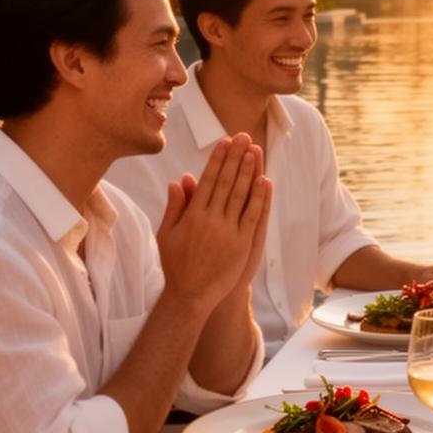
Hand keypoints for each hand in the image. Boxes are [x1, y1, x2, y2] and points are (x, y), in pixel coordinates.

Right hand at [156, 135, 269, 315]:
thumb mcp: (168, 234)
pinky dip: (259, 198)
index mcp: (192, 215)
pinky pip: (253, 216)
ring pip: (240, 195)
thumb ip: (175, 206)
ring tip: (254, 150)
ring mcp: (228, 232)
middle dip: (235, 157)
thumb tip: (179, 180)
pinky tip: (264, 181)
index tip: (224, 142)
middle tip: (243, 136)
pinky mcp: (242, 244)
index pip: (207, 180)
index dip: (217, 159)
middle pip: (226, 182)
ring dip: (248, 171)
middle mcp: (210, 220)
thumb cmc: (176, 265)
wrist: (190, 295)